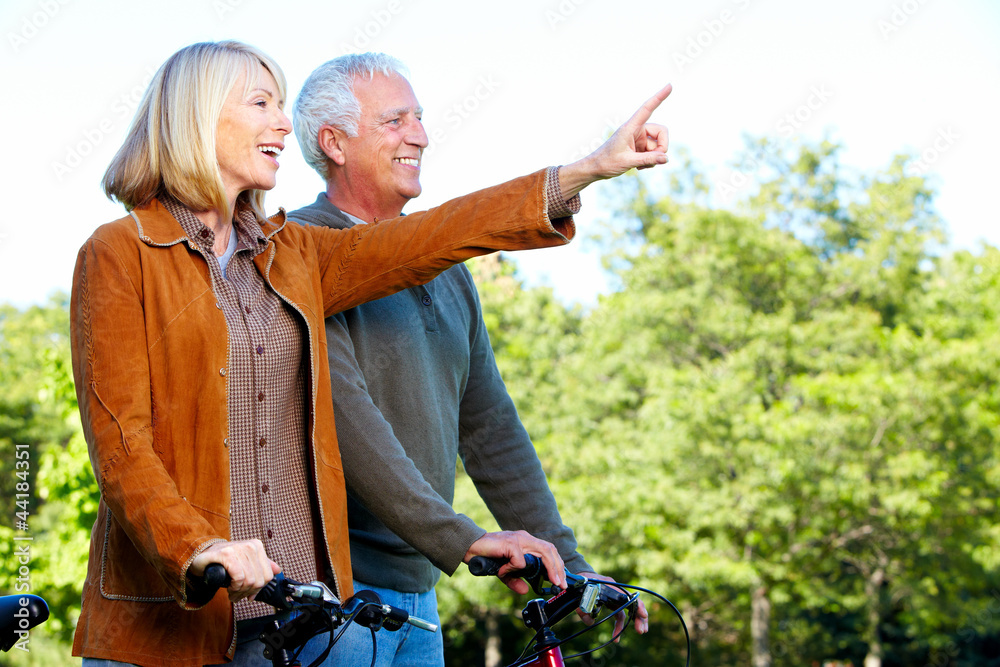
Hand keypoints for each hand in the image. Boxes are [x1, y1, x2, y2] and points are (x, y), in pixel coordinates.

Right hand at [189, 539, 280, 603]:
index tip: (249, 594)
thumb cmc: (223, 561)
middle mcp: (250, 545)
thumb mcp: (244, 562)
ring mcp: (238, 548)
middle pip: (259, 580)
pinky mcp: (226, 554)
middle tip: (237, 596)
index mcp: (257, 546)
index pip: (268, 575)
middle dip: (247, 593)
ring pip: (249, 580)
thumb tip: (277, 570)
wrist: (201, 556)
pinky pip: (238, 577)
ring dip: (239, 592)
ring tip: (232, 593)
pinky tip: (228, 587)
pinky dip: (234, 587)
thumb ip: (261, 565)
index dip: (258, 589)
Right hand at [464, 530, 566, 593]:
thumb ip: (515, 579)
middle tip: (560, 584)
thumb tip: (525, 591)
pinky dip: (514, 570)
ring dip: (551, 568)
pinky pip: (520, 561)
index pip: (548, 550)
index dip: (557, 564)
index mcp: (526, 542)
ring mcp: (519, 539)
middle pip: (550, 549)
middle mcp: (525, 538)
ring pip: (543, 552)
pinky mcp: (511, 543)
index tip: (560, 580)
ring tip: (552, 581)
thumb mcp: (503, 571)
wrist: (469, 546)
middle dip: (559, 568)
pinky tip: (503, 572)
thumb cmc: (487, 555)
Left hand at [559, 83, 671, 198]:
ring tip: (641, 165)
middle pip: (661, 132)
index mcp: (630, 127)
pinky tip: (639, 166)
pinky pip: (653, 152)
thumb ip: (648, 159)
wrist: (596, 169)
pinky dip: (650, 160)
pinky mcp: (639, 147)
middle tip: (656, 160)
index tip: (669, 86)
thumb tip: (666, 158)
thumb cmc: (607, 162)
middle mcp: (636, 130)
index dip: (659, 97)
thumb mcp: (628, 162)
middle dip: (662, 147)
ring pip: (658, 145)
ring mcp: (639, 139)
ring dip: (654, 157)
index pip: (647, 108)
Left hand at [575, 571, 648, 639]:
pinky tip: (617, 636)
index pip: (627, 596)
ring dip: (634, 621)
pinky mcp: (612, 603)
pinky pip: (620, 614)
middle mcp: (615, 591)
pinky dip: (620, 625)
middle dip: (639, 616)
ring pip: (628, 610)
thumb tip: (591, 622)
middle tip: (642, 630)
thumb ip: (584, 610)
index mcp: (610, 586)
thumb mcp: (579, 596)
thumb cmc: (581, 585)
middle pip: (632, 603)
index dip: (636, 605)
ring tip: (640, 632)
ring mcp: (615, 597)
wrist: (580, 578)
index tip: (643, 615)